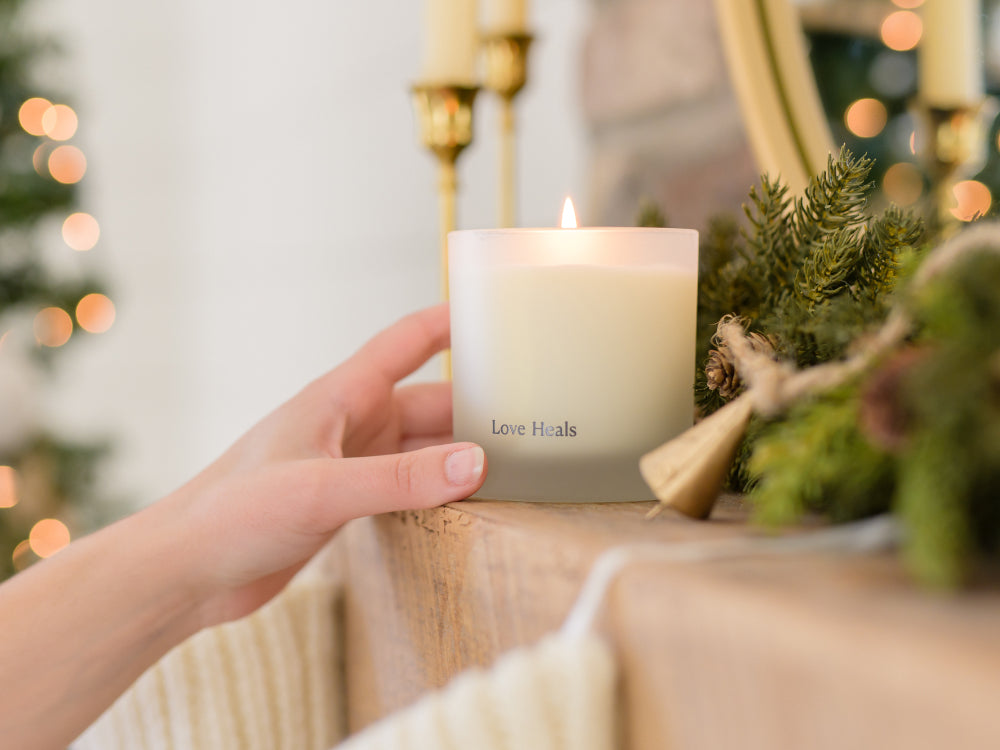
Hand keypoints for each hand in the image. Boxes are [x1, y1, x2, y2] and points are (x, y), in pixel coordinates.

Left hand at [162, 303, 485, 625]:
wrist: (185, 571)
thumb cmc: (233, 513)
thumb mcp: (320, 490)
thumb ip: (400, 479)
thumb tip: (478, 464)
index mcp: (340, 397)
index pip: (406, 343)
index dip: (449, 321)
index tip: (495, 308)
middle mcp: (350, 425)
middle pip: (429, 404)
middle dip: (476, 407)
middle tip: (534, 415)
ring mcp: (349, 465)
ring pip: (422, 450)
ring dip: (461, 456)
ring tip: (517, 464)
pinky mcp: (345, 505)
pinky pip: (407, 487)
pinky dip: (438, 491)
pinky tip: (470, 504)